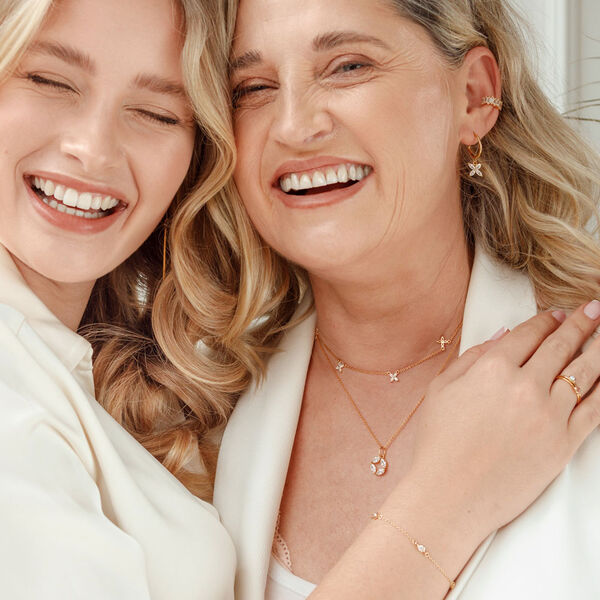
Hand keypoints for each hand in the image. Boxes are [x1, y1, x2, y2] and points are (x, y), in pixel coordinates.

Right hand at [407, 300, 599, 540]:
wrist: (451, 494)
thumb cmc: (439, 442)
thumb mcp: (441, 390)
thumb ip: (472, 357)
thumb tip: (502, 335)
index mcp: (491, 369)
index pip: (527, 334)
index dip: (544, 320)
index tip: (555, 313)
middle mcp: (524, 386)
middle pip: (560, 346)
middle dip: (580, 323)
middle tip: (594, 310)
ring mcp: (548, 414)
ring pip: (584, 372)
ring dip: (599, 347)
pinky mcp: (564, 443)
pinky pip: (595, 408)